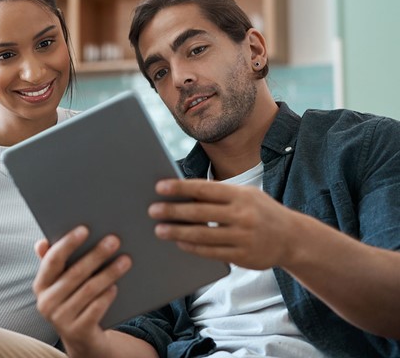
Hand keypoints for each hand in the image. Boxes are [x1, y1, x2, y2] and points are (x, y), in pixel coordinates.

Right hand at [33, 226, 131, 357]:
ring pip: (89, 290)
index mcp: (41, 285)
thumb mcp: (61, 282)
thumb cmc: (73, 299)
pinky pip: (96, 308)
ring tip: (125, 260)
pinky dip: (107, 296)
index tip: (85, 229)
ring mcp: (61, 319)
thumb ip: (54, 261)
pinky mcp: (78, 332)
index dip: (68, 243)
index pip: (52, 260)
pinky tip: (116, 286)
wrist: (81, 337)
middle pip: (75, 273)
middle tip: (114, 240)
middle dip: (96, 255)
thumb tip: (41, 243)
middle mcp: (46, 303)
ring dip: (109, 273)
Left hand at [149, 178, 300, 269]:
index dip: (181, 188)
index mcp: (241, 195)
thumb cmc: (260, 212)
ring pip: (202, 235)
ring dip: (177, 232)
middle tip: (152, 210)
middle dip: (173, 211)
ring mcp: (243, 237)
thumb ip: (219, 194)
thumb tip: (183, 193)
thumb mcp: (245, 196)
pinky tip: (179, 243)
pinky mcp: (243, 257)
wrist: (293, 238)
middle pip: (200, 213)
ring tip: (159, 230)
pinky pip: (211, 252)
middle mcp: (243, 215)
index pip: (205, 189)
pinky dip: (192, 247)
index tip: (160, 187)